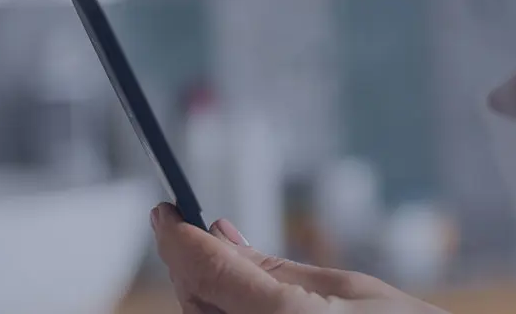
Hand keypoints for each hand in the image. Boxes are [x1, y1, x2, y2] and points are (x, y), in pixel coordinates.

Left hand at [151, 204, 445, 313]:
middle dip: (188, 262)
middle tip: (188, 226)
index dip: (176, 235)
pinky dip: (223, 310)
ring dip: (202, 289)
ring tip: (218, 256)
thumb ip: (276, 267)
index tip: (164, 211)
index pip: (205, 269)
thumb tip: (223, 236)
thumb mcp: (350, 288)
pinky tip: (236, 293)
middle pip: (196, 300)